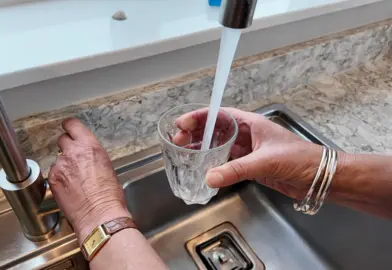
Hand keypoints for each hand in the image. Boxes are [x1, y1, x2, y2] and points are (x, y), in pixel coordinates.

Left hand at [48, 118, 129, 241]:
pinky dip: (59, 178)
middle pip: (62, 140)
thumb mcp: (107, 166)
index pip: (72, 125)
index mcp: (89, 146)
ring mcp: (60, 165)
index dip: (69, 126)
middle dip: (67, 147)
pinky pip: (53, 173)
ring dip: (63, 165)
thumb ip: (93, 156)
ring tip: (74, 180)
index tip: (68, 128)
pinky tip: (69, 188)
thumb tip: (86, 157)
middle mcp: (72, 152)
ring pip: (57, 159)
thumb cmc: (109, 195)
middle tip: (73, 158)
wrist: (99, 215)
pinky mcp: (52, 179)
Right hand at [174, 107, 323, 199]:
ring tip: (183, 153)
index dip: (198, 117)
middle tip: (177, 141)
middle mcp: (246, 134)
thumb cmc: (300, 159)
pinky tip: (202, 169)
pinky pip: (226, 162)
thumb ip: (236, 170)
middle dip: (195, 133)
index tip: (182, 124)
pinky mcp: (250, 165)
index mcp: (251, 123)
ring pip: (218, 146)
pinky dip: (213, 165)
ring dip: (201, 149)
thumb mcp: (266, 161)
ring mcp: (247, 150)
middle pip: (215, 129)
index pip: (219, 115)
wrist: (319, 178)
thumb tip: (209, 178)